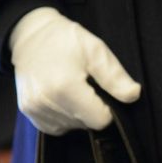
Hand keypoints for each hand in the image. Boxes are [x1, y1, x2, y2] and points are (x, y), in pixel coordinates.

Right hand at [9, 7, 140, 134]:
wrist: (30, 35)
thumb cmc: (66, 40)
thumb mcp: (96, 51)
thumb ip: (115, 77)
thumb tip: (133, 95)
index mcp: (65, 87)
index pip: (99, 120)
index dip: (107, 109)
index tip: (102, 92)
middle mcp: (46, 101)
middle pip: (85, 124)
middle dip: (91, 109)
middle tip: (85, 86)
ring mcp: (34, 108)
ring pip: (71, 127)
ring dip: (77, 113)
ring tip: (71, 88)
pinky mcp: (28, 112)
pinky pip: (55, 127)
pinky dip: (63, 117)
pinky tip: (62, 97)